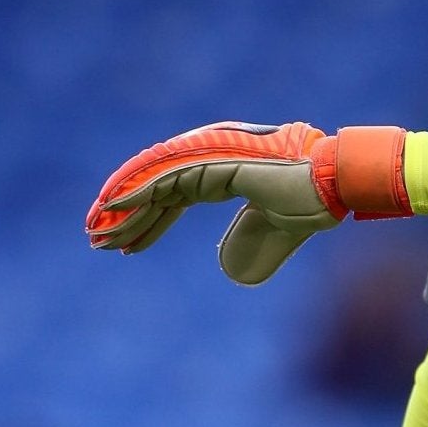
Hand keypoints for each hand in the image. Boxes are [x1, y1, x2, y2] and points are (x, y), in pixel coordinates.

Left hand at [86, 121, 408, 284]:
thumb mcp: (275, 234)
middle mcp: (212, 161)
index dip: (150, 222)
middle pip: (157, 192)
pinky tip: (112, 208)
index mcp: (227, 173)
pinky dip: (136, 193)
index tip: (128, 246)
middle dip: (127, 218)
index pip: (175, 198)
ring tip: (96, 234)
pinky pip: (165, 179)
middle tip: (99, 240)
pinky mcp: (212, 163)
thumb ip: (254, 245)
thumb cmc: (313, 207)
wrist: (331, 189)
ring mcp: (211, 158)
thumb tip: (230, 268)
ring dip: (123, 211)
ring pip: (154, 186)